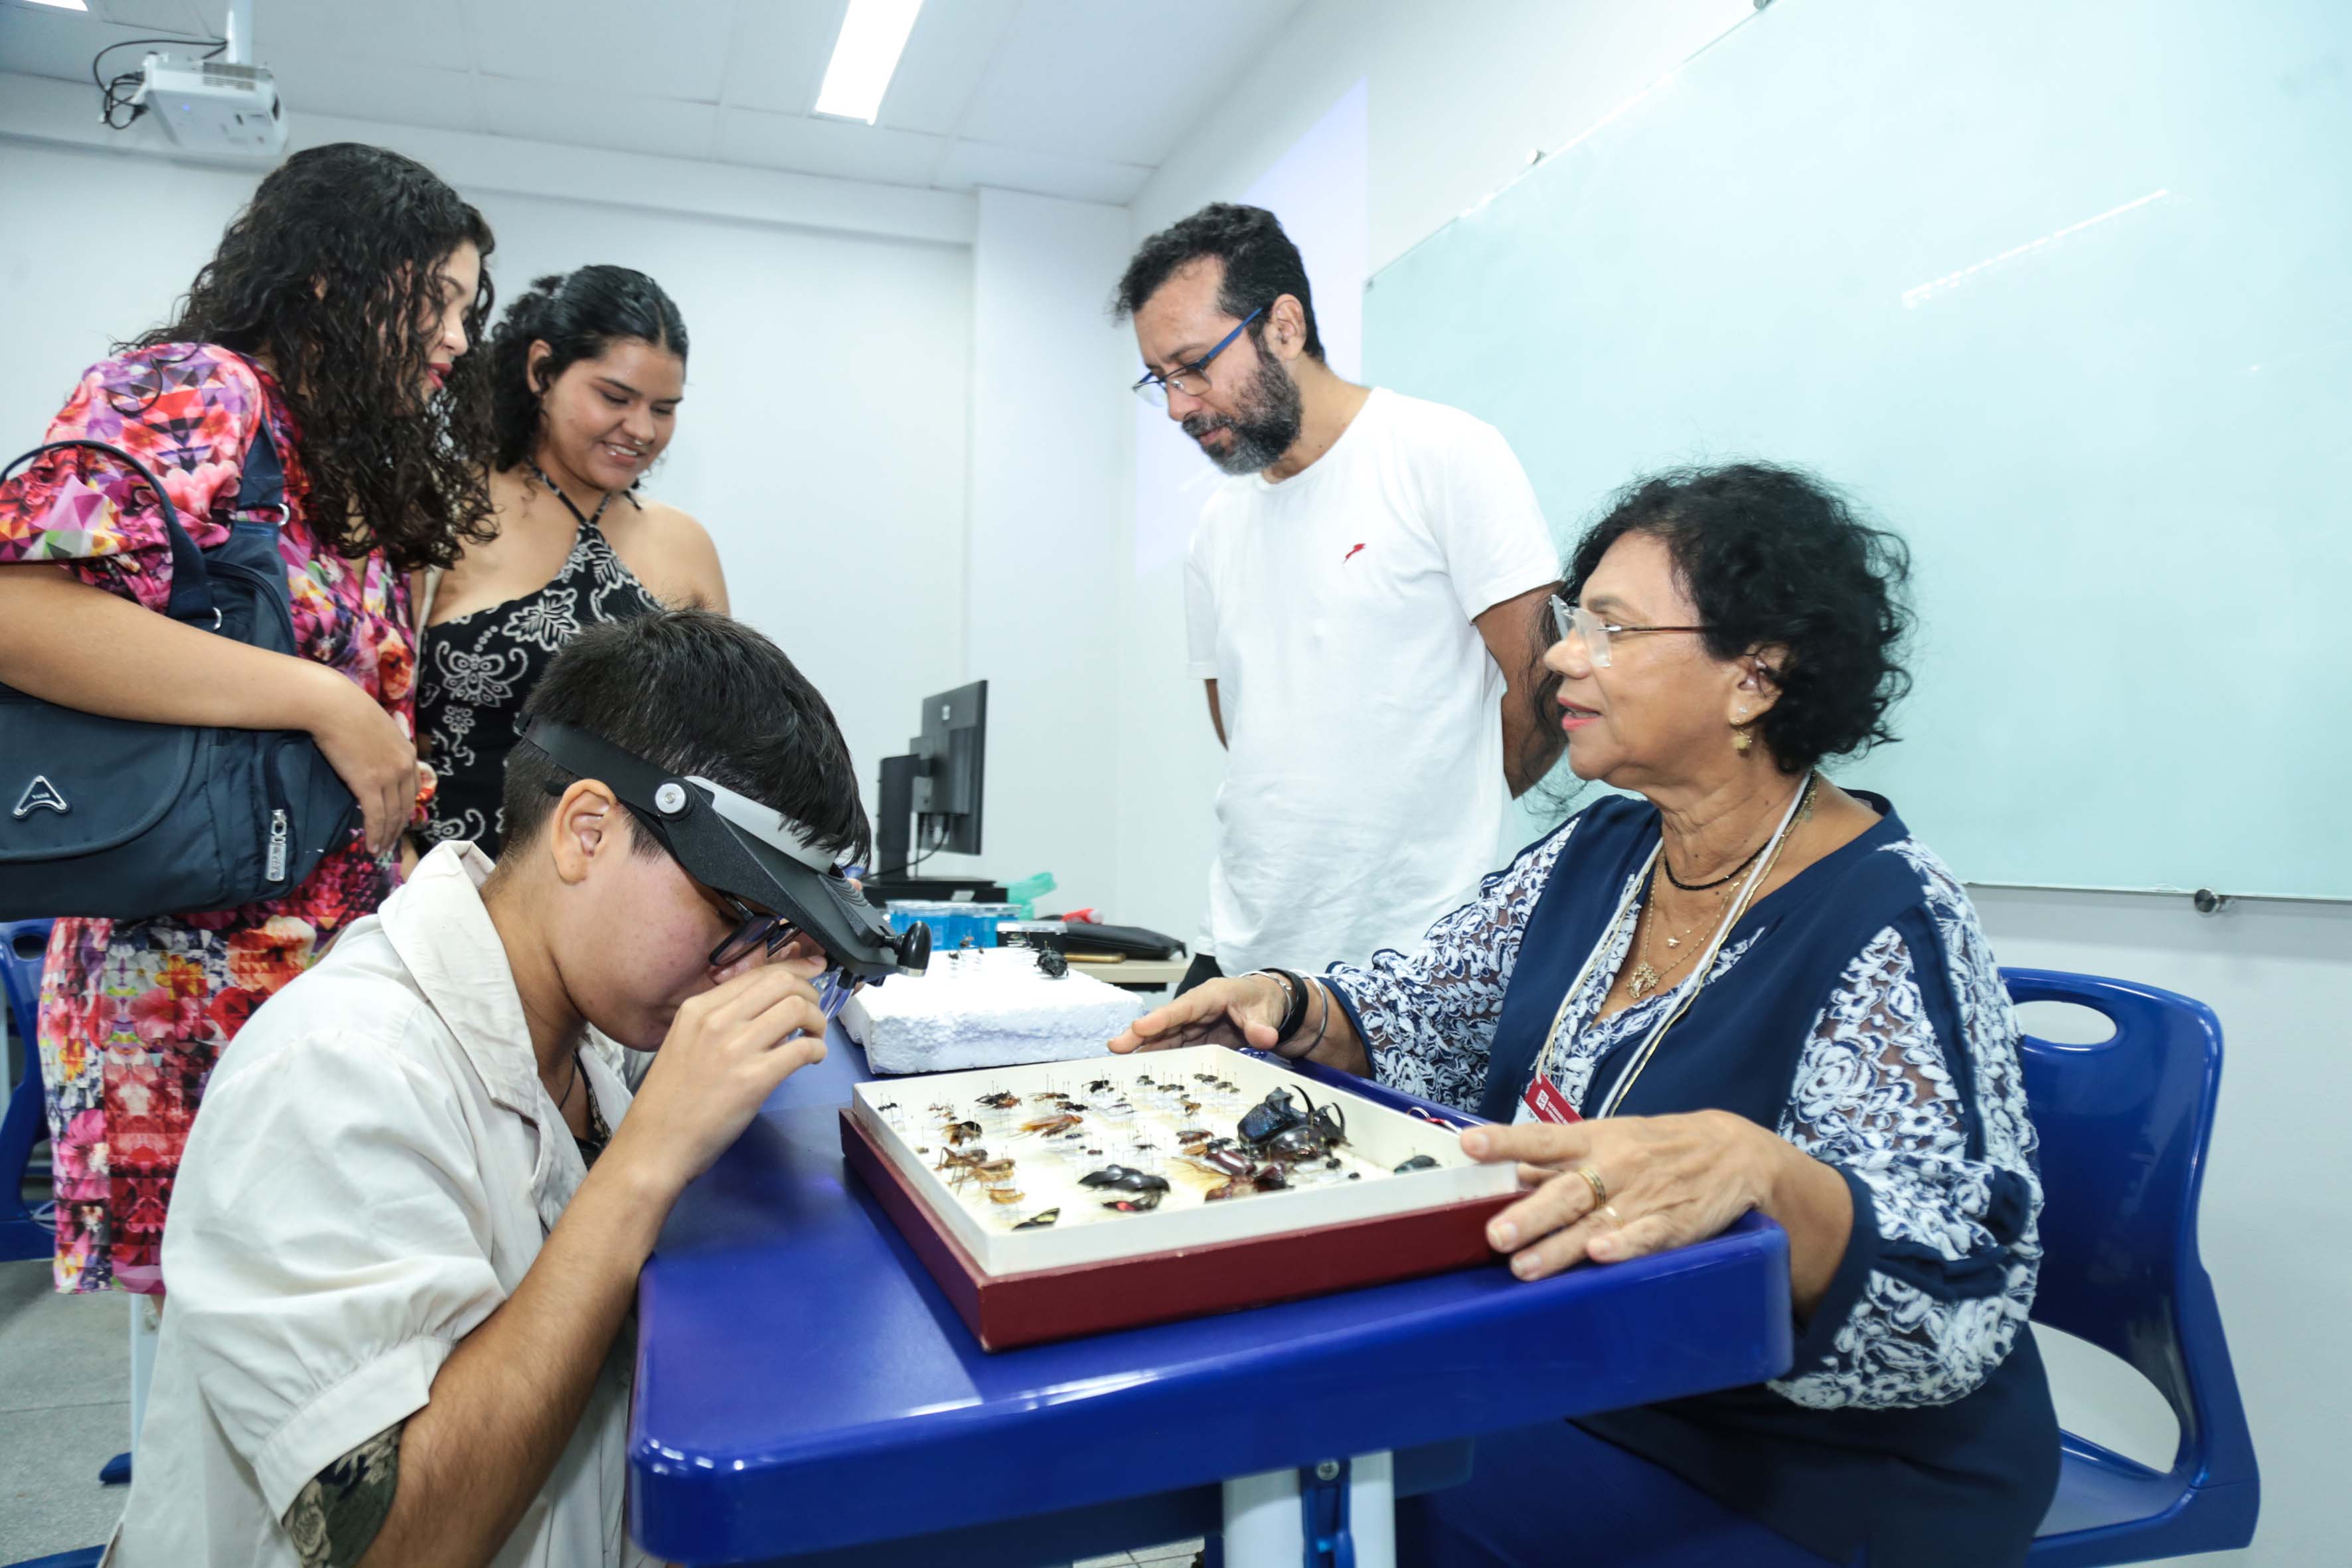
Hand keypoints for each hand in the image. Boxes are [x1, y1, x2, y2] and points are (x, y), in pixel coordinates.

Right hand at [304, 667, 420, 857]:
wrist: (334, 707)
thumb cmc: (350, 712)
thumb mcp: (380, 729)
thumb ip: (385, 746)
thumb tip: (377, 759)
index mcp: (408, 754)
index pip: (413, 790)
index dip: (406, 809)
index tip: (399, 822)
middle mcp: (404, 767)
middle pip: (405, 806)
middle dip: (398, 828)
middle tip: (391, 843)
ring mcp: (388, 776)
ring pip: (392, 815)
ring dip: (387, 836)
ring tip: (380, 849)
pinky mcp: (369, 784)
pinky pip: (376, 816)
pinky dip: (375, 834)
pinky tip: (372, 846)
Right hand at [609, 955, 829, 1196]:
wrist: (655, 1145)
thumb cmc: (669, 1101)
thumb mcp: (685, 1043)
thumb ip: (721, 1021)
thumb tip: (765, 1009)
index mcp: (697, 1008)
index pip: (756, 973)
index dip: (793, 971)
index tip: (812, 973)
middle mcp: (717, 1020)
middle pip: (781, 982)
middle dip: (809, 993)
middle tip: (813, 1014)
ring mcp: (735, 1048)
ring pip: (797, 1008)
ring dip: (817, 1020)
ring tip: (814, 1038)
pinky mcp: (754, 1078)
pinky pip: (802, 1048)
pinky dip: (817, 1049)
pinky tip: (812, 1059)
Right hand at [1108, 974, 1286, 1053]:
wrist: (1271, 1007)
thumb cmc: (1264, 1001)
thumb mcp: (1266, 1011)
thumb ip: (1262, 1025)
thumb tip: (1265, 1037)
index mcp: (1212, 995)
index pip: (1184, 1007)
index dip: (1162, 1018)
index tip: (1139, 1027)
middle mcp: (1197, 1010)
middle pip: (1167, 1023)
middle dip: (1141, 1035)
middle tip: (1115, 1047)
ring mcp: (1195, 1026)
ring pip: (1167, 1038)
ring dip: (1145, 1051)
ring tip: (1121, 1066)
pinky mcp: (1197, 1040)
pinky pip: (1177, 1050)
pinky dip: (1161, 1060)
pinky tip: (1146, 1072)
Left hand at [1463, 1110, 1793, 1280]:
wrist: (1733, 1152)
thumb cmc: (1655, 1147)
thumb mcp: (1609, 1139)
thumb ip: (1559, 1159)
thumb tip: (1508, 1172)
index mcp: (1593, 1140)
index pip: (1541, 1139)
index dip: (1505, 1141)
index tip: (1469, 1145)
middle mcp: (1614, 1166)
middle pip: (1566, 1191)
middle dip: (1529, 1215)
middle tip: (1495, 1236)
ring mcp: (1644, 1196)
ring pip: (1596, 1222)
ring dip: (1560, 1247)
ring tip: (1525, 1268)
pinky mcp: (1673, 1223)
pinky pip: (1646, 1236)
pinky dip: (1624, 1246)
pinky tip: (1601, 1256)